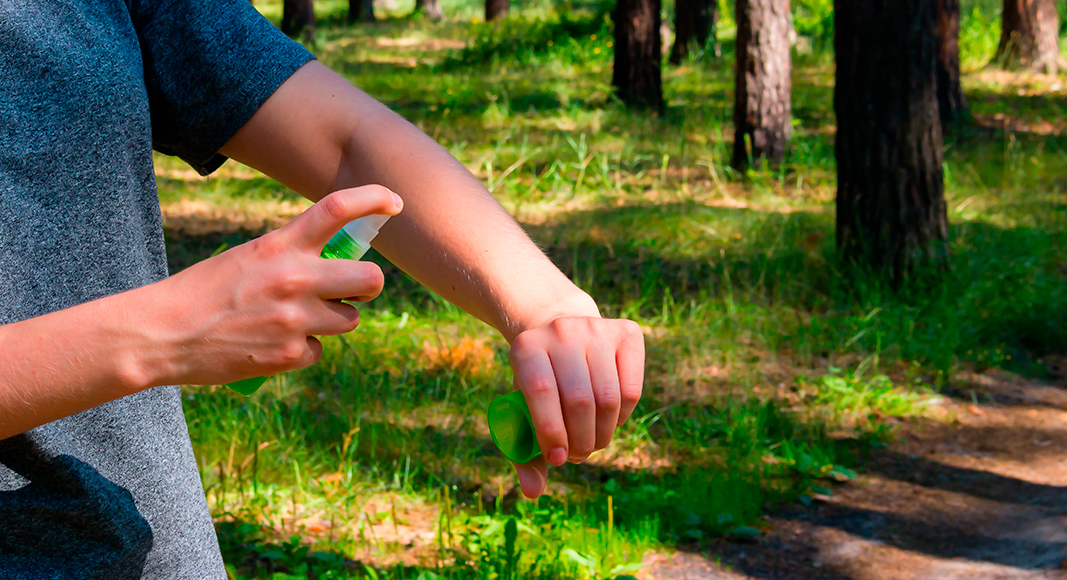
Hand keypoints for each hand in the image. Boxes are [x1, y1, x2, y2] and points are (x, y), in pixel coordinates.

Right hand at [150, 185, 402, 386]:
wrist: (161, 333)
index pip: (337, 208)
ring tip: (296, 318)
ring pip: (350, 319)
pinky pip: (320, 349)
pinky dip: (304, 349)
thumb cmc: (204, 291)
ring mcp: (295, 318)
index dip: (373, 199)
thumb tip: (337, 265)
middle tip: (354, 289)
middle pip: (371, 278)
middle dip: (369, 285)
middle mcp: (294, 277)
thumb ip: (292, 255)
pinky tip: (273, 343)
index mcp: (280, 244)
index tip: (394, 202)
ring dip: (334, 319)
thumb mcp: (249, 257)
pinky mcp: (290, 353)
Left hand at [508, 315, 643, 497]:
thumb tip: (533, 493)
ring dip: (602, 434)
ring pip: (609, 398)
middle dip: (580, 440)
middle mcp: (561, 331)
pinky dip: (622, 418)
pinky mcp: (627, 332)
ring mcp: (596, 328)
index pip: (541, 392)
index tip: (556, 459)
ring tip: (590, 444)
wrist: (560, 332)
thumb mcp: (522, 409)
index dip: (551, 431)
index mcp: (526, 347)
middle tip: (575, 455)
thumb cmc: (538, 382)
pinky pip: (631, 391)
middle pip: (579, 400)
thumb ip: (524, 451)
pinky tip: (608, 421)